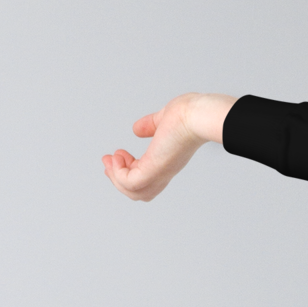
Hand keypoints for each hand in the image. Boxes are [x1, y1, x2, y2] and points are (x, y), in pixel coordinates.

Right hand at [101, 92, 234, 200]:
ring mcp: (160, 172)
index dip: (126, 171)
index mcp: (167, 161)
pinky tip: (117, 156)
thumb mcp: (162, 120)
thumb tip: (136, 129)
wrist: (200, 115)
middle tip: (107, 160)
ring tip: (111, 158)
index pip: (145, 179)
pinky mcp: (154, 168)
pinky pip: (130, 182)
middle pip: (138, 192)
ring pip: (133, 191)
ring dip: (116, 177)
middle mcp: (164, 171)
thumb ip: (150, 125)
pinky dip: (119, 173)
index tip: (115, 156)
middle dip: (117, 178)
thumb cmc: (189, 114)